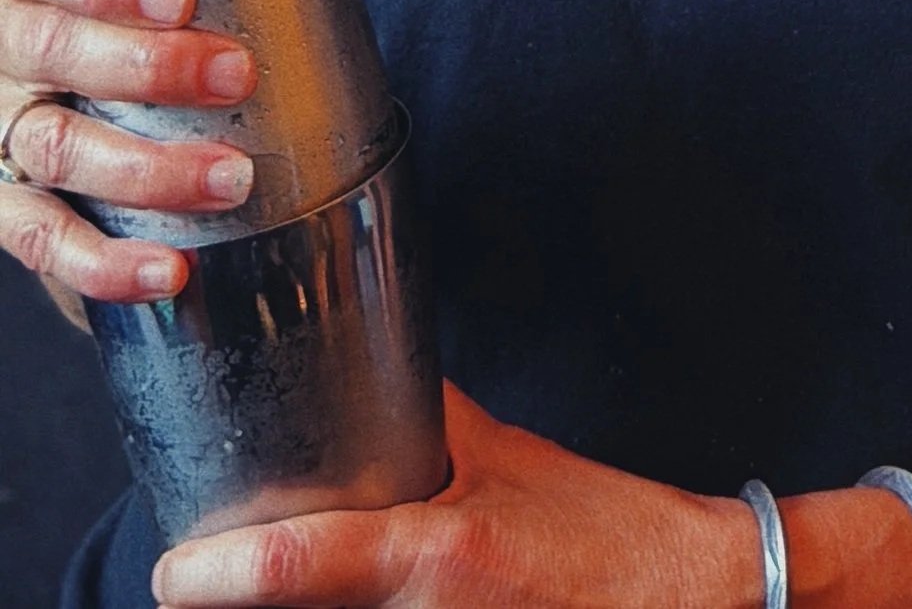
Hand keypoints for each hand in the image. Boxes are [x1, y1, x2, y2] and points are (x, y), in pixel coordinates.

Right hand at [0, 0, 386, 302]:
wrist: (69, 40)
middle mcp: (3, 42)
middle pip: (51, 52)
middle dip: (147, 70)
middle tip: (239, 76)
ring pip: (50, 150)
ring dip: (143, 172)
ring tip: (230, 179)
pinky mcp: (5, 199)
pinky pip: (38, 239)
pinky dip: (100, 262)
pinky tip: (168, 271)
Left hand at [153, 385, 757, 608]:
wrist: (687, 597)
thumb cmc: (604, 531)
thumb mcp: (512, 463)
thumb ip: (432, 429)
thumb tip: (363, 376)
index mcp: (440, 552)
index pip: (296, 565)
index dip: (214, 576)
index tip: (173, 568)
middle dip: (244, 603)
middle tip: (207, 576)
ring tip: (255, 590)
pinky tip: (344, 604)